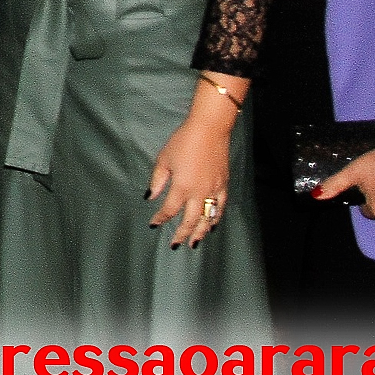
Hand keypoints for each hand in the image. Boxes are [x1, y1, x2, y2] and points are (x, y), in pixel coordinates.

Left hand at [147, 104, 233, 247]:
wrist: (209, 129)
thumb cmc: (183, 141)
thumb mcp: (164, 159)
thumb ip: (157, 180)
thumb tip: (151, 196)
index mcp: (182, 187)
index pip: (169, 210)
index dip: (161, 218)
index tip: (154, 223)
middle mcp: (199, 193)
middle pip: (190, 220)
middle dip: (182, 234)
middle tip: (176, 244)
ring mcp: (213, 190)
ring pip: (208, 218)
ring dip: (200, 232)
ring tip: (195, 243)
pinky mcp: (223, 184)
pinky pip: (220, 207)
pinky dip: (216, 218)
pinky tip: (212, 225)